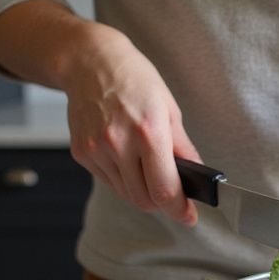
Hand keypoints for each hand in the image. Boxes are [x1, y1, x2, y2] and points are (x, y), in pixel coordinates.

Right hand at [59, 23, 201, 223]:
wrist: (91, 62)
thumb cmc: (135, 80)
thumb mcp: (169, 109)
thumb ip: (183, 148)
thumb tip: (197, 176)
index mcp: (148, 132)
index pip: (165, 189)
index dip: (180, 210)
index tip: (189, 216)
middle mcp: (119, 144)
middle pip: (144, 199)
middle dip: (162, 202)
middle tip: (171, 190)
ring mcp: (96, 150)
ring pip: (125, 193)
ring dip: (141, 189)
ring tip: (145, 163)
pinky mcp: (81, 153)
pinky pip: (108, 180)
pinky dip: (122, 177)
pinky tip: (125, 154)